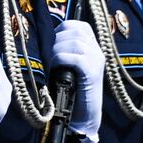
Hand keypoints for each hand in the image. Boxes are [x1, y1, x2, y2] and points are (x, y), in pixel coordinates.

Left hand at [53, 20, 104, 138]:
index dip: (61, 29)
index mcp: (93, 47)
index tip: (52, 42)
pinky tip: (55, 68)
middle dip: (57, 40)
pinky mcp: (92, 72)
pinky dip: (61, 59)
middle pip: (75, 30)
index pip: (78, 25)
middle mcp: (98, 50)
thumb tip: (44, 38)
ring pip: (74, 42)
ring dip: (57, 50)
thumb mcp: (68, 67)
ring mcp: (97, 60)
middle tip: (49, 55)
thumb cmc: (71, 92)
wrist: (83, 117)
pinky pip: (75, 57)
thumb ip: (64, 51)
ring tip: (51, 63)